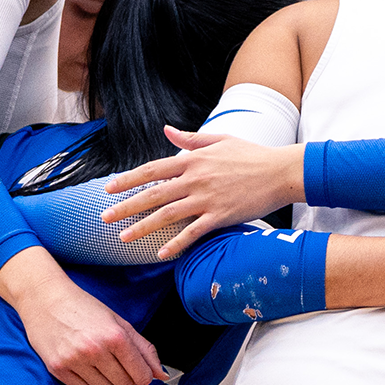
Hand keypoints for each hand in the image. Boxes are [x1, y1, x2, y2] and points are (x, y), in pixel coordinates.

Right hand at [0, 248, 168, 384]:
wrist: (45, 299)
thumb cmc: (84, 308)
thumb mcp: (119, 322)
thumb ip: (144, 349)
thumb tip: (162, 375)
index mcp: (115, 336)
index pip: (141, 375)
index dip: (142, 376)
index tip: (138, 371)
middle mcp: (95, 350)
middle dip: (124, 377)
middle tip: (115, 362)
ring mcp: (74, 361)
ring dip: (107, 382)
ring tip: (98, 363)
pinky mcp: (57, 369)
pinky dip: (89, 384)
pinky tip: (84, 367)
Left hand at [101, 128, 304, 258]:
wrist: (280, 172)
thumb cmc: (252, 155)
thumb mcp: (220, 140)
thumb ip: (191, 138)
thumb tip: (166, 131)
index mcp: (192, 159)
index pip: (151, 170)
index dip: (127, 179)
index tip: (108, 189)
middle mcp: (195, 178)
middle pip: (152, 194)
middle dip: (125, 206)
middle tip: (103, 218)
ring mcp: (207, 198)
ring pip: (166, 214)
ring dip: (142, 227)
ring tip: (122, 238)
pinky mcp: (220, 215)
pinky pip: (192, 232)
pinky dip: (175, 244)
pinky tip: (160, 253)